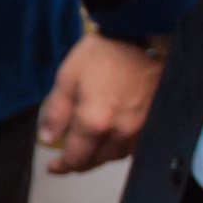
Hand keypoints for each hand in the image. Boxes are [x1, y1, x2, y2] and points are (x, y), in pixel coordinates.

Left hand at [38, 31, 159, 174]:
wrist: (137, 35)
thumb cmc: (100, 53)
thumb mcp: (67, 78)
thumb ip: (56, 112)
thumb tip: (47, 138)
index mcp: (95, 120)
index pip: (76, 157)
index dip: (62, 166)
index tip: (54, 167)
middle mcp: (120, 130)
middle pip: (97, 161)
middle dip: (79, 163)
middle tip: (68, 159)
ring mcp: (141, 128)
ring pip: (116, 156)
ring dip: (99, 157)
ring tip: (88, 150)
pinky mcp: (154, 121)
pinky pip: (134, 146)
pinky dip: (119, 148)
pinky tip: (111, 140)